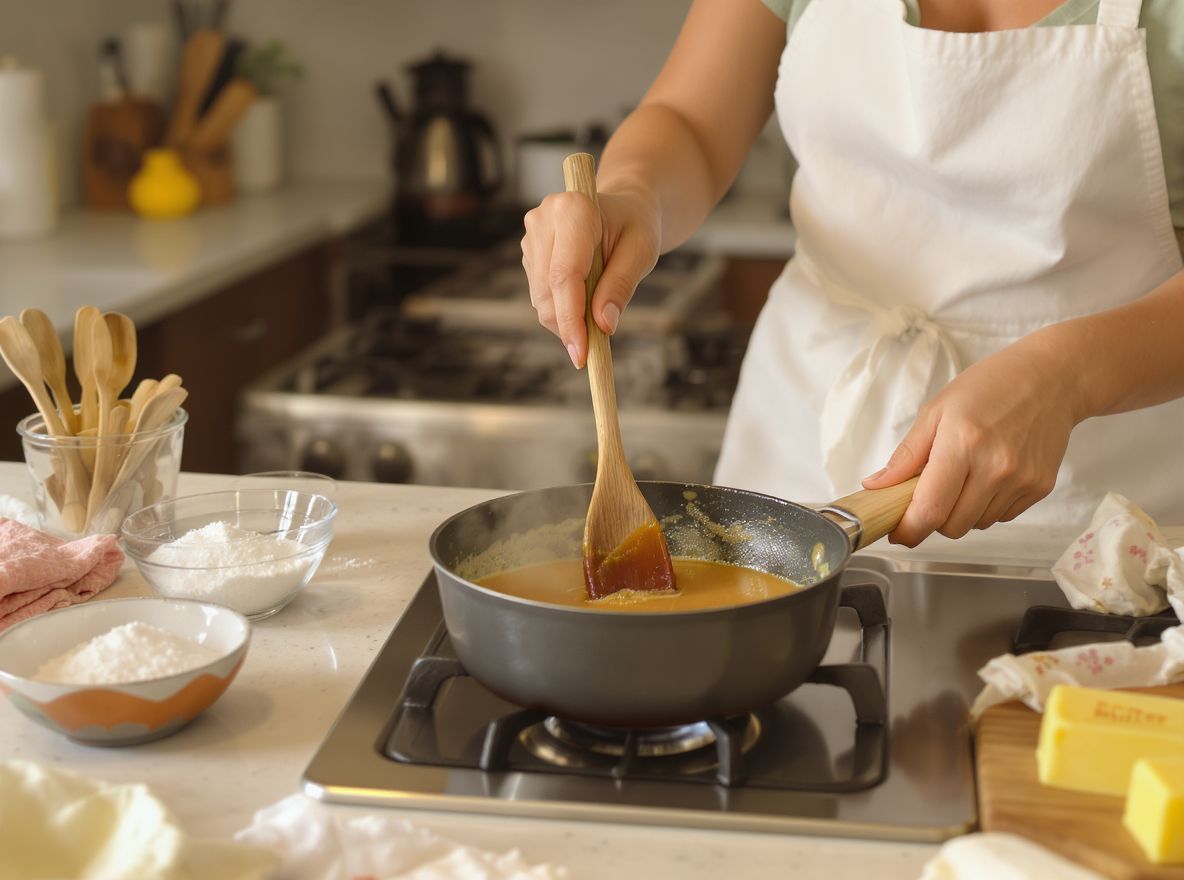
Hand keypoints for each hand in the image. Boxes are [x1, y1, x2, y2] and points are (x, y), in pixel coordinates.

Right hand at [521, 188, 660, 367]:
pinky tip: (584, 297)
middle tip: (595, 348)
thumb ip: (620, 286)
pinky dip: (562, 310)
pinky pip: (541, 296)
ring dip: (567, 319)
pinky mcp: (529, 254)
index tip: (581, 354)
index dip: (571, 318)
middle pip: (548, 292)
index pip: (564, 275)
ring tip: (598, 308)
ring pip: (541, 299)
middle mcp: (543, 219)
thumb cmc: (635, 227)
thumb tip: (603, 325)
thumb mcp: (641, 252)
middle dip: (570, 326)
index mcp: (573, 209)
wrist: (623, 209)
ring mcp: (531, 237)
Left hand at [861, 332, 1083, 545]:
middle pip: (953, 526)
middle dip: (933, 518)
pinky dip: (986, 506)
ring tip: (964, 475)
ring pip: (977, 524)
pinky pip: (1001, 516)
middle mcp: (996, 468)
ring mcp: (1022, 481)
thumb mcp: (936, 411)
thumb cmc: (989, 388)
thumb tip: (875, 487)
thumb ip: (906, 455)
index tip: (897, 533)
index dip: (909, 530)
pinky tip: (988, 476)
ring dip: (961, 512)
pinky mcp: (1041, 488)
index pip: (931, 509)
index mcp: (963, 445)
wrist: (1051, 379)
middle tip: (930, 492)